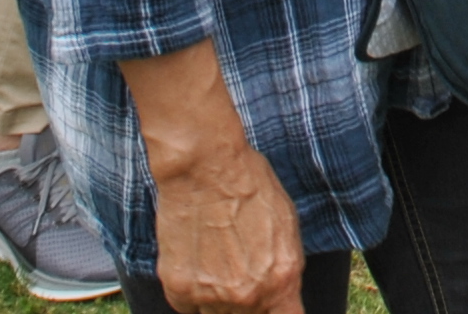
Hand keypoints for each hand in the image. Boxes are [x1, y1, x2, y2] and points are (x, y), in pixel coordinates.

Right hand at [122, 46, 306, 313]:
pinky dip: (195, 292)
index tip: (273, 303)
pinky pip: (191, 307)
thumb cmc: (249, 187)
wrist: (203, 167)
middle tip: (241, 272)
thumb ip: (286, 269)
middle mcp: (248, 297)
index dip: (278, 310)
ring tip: (219, 261)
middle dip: (251, 303)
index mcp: (282, 282)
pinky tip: (199, 261)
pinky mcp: (179, 291)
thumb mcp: (288, 227)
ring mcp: (211, 297)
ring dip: (222, 299)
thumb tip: (283, 294)